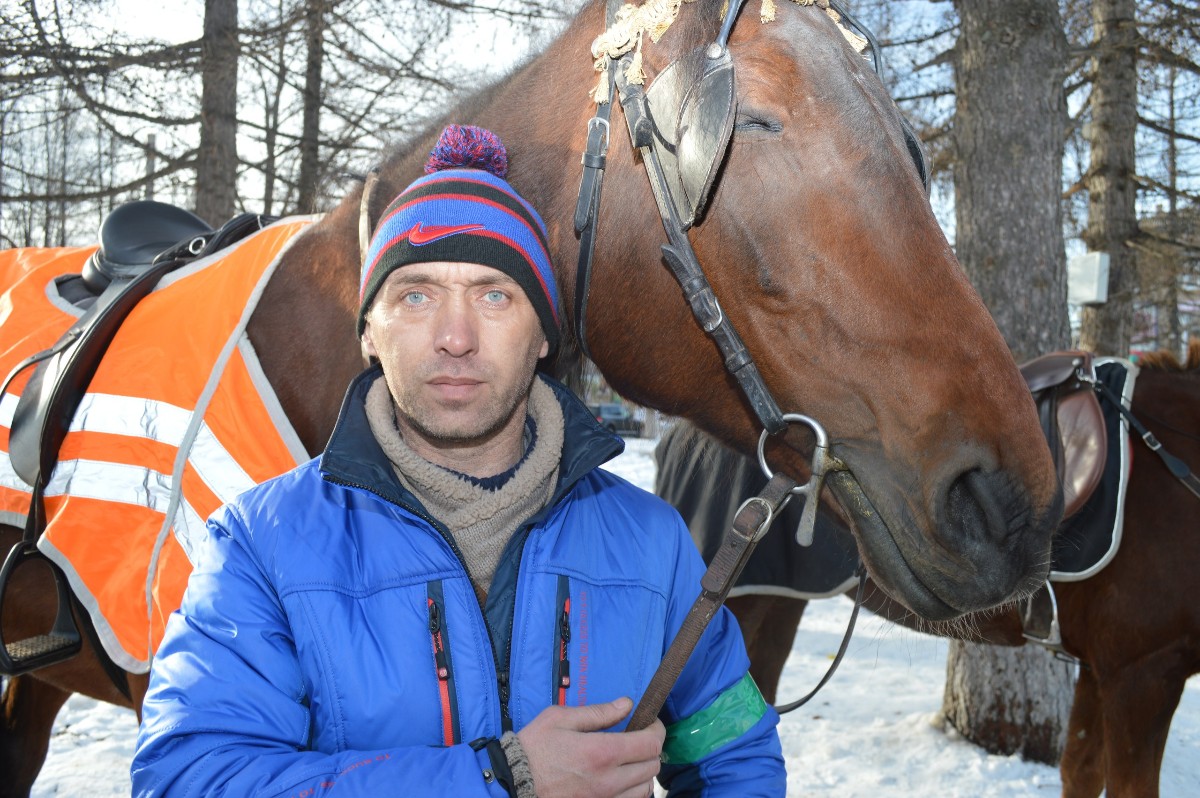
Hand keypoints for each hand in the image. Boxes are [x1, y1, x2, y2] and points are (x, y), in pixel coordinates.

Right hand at [517, 696, 663, 797]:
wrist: (513, 782)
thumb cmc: (534, 747)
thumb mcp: (561, 719)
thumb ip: (598, 713)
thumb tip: (627, 704)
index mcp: (601, 752)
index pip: (650, 744)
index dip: (657, 730)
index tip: (650, 722)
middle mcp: (608, 780)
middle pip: (653, 766)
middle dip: (651, 748)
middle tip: (638, 737)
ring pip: (646, 787)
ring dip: (644, 770)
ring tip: (629, 759)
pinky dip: (634, 789)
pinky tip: (621, 778)